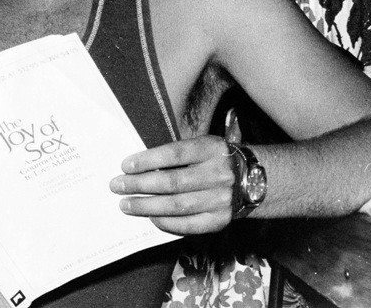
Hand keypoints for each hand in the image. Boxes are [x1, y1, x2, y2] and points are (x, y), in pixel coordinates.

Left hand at [109, 136, 234, 234]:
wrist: (253, 180)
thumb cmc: (215, 159)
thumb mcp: (203, 145)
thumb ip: (177, 153)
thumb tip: (139, 164)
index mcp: (212, 149)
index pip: (174, 154)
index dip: (148, 160)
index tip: (125, 165)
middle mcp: (219, 174)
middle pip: (172, 182)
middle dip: (140, 185)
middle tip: (117, 185)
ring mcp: (221, 200)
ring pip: (177, 206)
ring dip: (147, 206)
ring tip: (126, 204)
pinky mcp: (220, 220)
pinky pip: (188, 225)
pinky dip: (166, 222)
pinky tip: (150, 217)